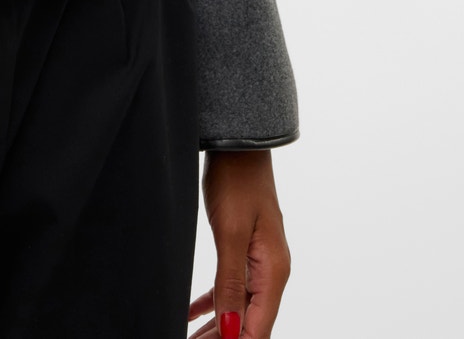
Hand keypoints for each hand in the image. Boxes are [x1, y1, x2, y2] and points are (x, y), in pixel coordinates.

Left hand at [188, 148, 290, 338]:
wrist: (238, 145)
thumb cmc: (237, 181)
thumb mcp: (230, 234)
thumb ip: (230, 283)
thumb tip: (230, 328)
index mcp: (273, 271)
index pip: (258, 327)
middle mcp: (271, 271)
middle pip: (249, 321)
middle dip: (223, 337)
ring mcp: (259, 261)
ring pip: (239, 306)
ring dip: (217, 325)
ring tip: (189, 338)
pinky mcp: (244, 249)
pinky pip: (231, 286)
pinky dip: (213, 302)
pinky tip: (192, 314)